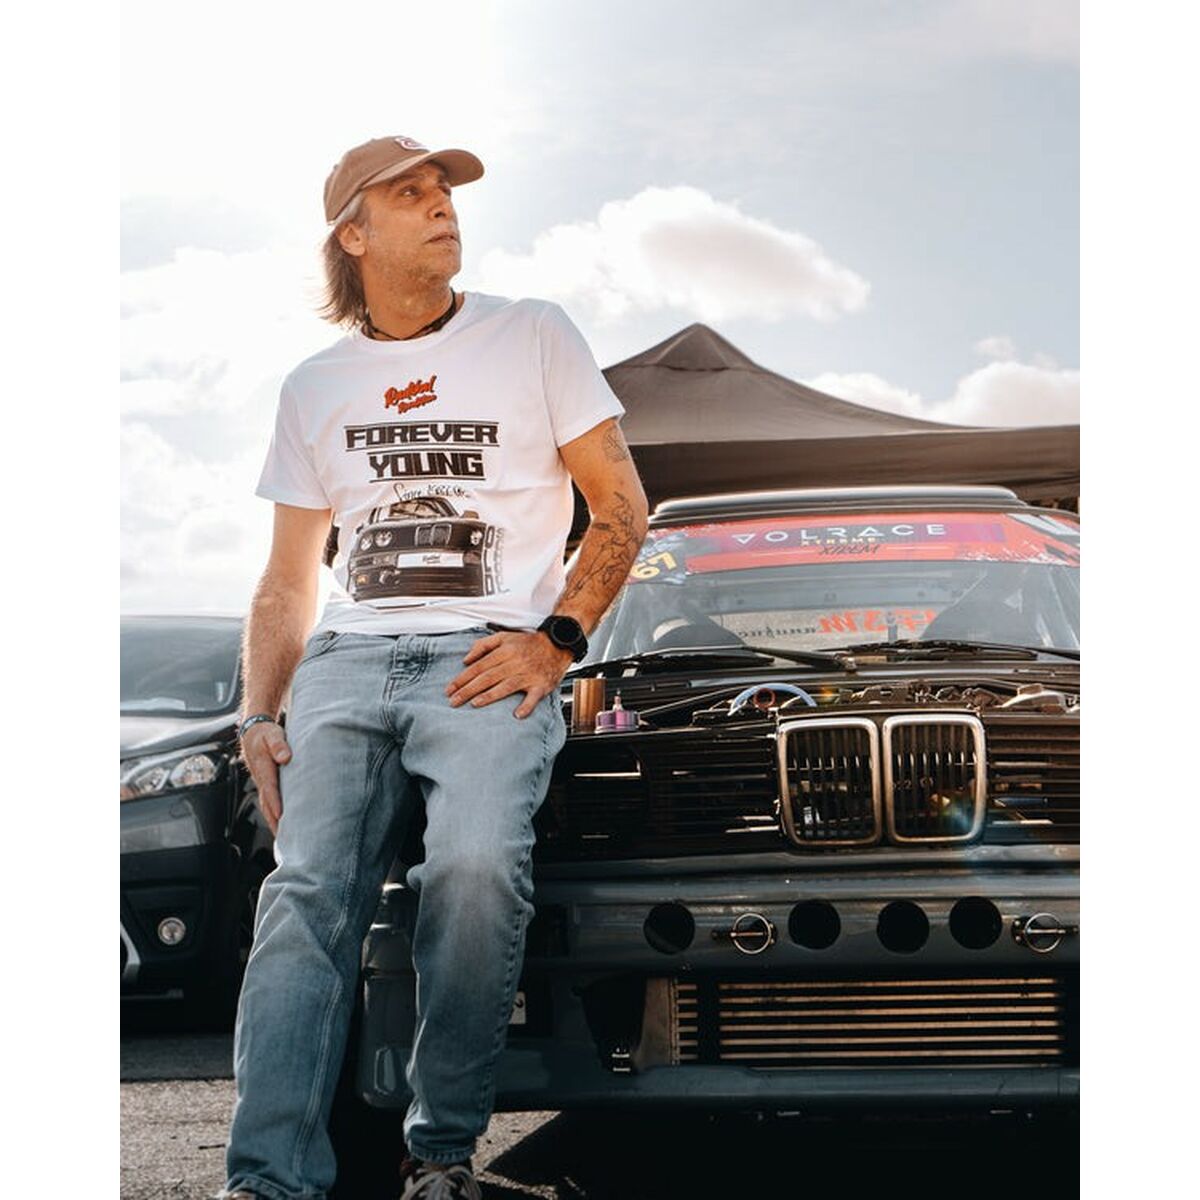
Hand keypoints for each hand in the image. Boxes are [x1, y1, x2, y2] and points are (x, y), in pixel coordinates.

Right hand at [242, 721, 290, 833]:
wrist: (253, 733)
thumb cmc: (265, 734)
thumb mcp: (272, 734)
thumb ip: (279, 744)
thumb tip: (285, 757)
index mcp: (263, 767)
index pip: (270, 787)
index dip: (275, 802)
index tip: (281, 815)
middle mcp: (260, 779)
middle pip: (267, 803)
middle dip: (274, 821)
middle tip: (284, 838)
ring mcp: (261, 784)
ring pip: (266, 806)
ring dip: (273, 822)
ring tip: (283, 839)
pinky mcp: (265, 785)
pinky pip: (268, 803)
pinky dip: (273, 816)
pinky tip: (280, 825)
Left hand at [446, 630, 573, 717]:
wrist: (557, 644)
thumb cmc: (529, 643)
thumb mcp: (504, 636)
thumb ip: (483, 645)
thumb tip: (466, 659)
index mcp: (504, 651)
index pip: (478, 666)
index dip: (462, 678)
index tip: (450, 689)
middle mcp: (515, 663)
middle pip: (488, 677)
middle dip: (468, 689)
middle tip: (454, 701)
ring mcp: (528, 675)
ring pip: (506, 686)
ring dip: (490, 695)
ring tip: (475, 703)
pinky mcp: (541, 685)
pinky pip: (533, 697)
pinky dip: (527, 706)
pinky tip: (517, 714)